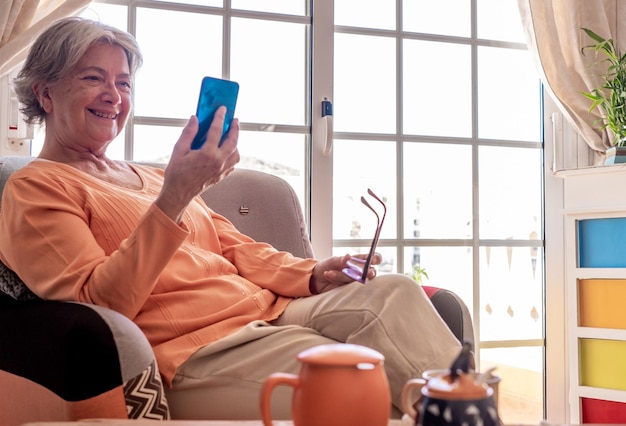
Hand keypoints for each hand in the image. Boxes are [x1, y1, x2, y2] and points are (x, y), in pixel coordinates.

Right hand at [156, 106, 239, 221]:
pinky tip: (227, 150)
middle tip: (234, 120)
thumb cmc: (176, 173)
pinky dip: (233, 154)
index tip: (222, 109)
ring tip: (231, 134)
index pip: (217, 130)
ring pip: (236, 153)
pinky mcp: (222, 176)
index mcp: (207, 154)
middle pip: (233, 141)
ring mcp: (222, 170)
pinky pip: (233, 163)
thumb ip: (188, 133)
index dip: (220, 118)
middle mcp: (218, 162)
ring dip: (236, 143)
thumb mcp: (178, 150)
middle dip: (235, 128)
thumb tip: (195, 118)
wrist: (178, 194)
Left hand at [310, 252, 381, 293]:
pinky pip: (349, 288)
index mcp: (359, 260)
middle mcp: (360, 272)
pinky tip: (328, 274)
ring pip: (357, 280)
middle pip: (371, 273)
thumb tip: (348, 257)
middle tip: (367, 273)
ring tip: (329, 272)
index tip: (374, 260)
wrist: (316, 279)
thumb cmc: (327, 266)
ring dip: (343, 275)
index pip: (373, 258)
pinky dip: (337, 279)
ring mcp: (355, 283)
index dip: (376, 258)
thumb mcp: (333, 261)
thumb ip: (341, 260)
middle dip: (370, 273)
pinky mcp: (350, 291)